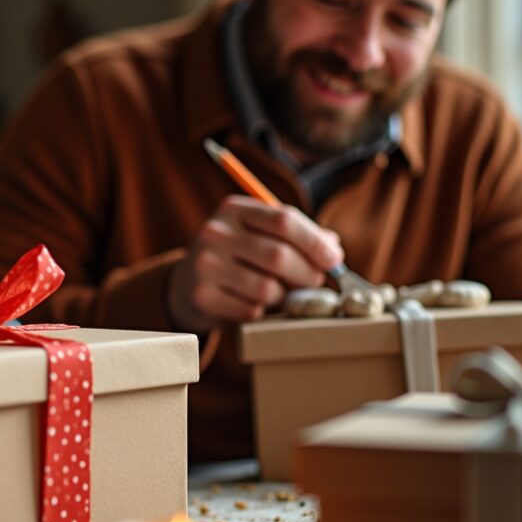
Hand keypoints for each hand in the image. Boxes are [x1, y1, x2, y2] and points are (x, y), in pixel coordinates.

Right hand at [168, 195, 342, 330]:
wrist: (187, 286)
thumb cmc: (237, 258)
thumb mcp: (259, 236)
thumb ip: (296, 236)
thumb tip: (333, 247)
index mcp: (233, 209)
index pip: (283, 219)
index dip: (314, 241)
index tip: (334, 260)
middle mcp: (215, 232)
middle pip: (278, 255)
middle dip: (307, 273)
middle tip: (315, 282)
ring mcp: (204, 264)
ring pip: (267, 288)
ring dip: (283, 296)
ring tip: (279, 293)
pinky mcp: (200, 295)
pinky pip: (250, 310)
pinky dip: (261, 312)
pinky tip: (253, 304)